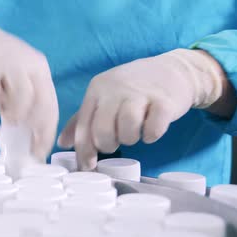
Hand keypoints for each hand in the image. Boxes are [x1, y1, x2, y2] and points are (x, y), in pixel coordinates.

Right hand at [0, 0, 58, 159]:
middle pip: (42, 105)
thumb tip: (26, 132)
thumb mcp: (14, 73)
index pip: (51, 105)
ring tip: (4, 116)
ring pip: (22, 101)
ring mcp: (7, 64)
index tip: (40, 151)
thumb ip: (22, 97)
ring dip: (14, 117)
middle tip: (25, 146)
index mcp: (38, 67)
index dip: (47, 133)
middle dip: (35, 132)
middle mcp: (28, 64)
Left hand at [57, 49, 229, 169]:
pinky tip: (151, 130)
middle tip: (117, 142)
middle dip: (108, 145)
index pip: (83, 126)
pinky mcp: (164, 101)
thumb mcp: (104, 96)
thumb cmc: (133, 87)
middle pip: (102, 130)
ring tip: (134, 134)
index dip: (84, 152)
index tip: (87, 166)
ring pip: (126, 128)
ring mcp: (141, 93)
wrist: (174, 69)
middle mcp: (115, 89)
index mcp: (97, 89)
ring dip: (129, 139)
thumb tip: (62, 142)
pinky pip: (153, 128)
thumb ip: (82, 118)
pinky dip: (151, 135)